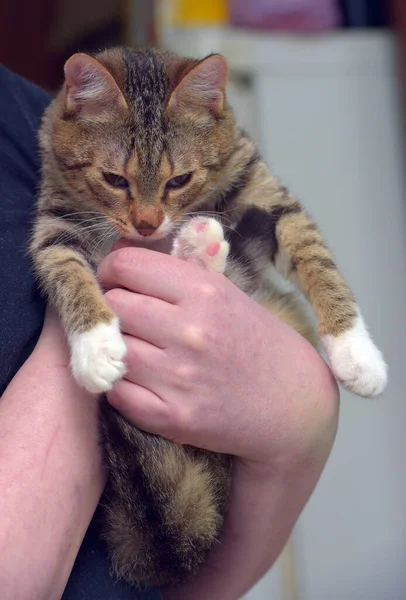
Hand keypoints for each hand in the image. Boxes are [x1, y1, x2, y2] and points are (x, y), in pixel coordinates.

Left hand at [99, 246, 337, 467]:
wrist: (294, 404)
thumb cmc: (258, 343)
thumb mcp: (228, 294)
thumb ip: (176, 274)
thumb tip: (120, 250)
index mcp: (206, 292)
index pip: (128, 266)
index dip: (112, 270)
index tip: (115, 280)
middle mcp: (191, 331)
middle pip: (113, 306)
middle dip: (113, 307)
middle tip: (126, 316)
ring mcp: (181, 377)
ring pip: (112, 349)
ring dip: (116, 347)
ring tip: (136, 348)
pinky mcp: (173, 417)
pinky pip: (117, 393)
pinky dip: (121, 385)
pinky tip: (140, 380)